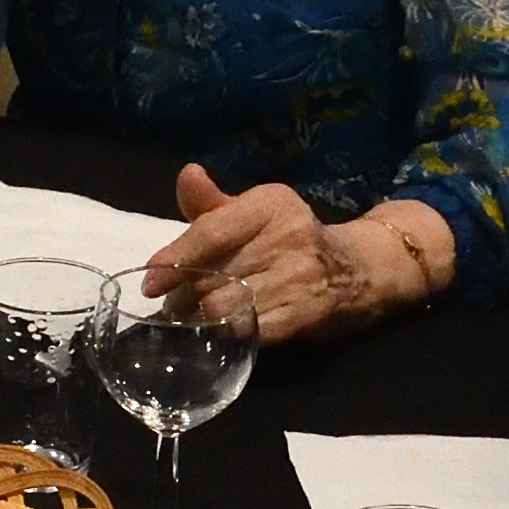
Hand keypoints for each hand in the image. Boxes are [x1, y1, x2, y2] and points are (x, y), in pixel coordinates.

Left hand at [142, 168, 443, 340]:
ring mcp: (300, 276)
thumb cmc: (291, 239)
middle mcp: (288, 235)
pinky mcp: (306, 313)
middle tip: (172, 303)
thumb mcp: (256, 213)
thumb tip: (187, 174)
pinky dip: (230, 334)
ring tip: (192, 317)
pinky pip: (251, 330)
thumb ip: (213, 203)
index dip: (176, 256)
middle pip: (213, 273)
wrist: (357, 271)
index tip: (150, 280)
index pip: (212, 230)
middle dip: (183, 294)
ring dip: (201, 317)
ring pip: (227, 305)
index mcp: (271, 204)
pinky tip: (222, 332)